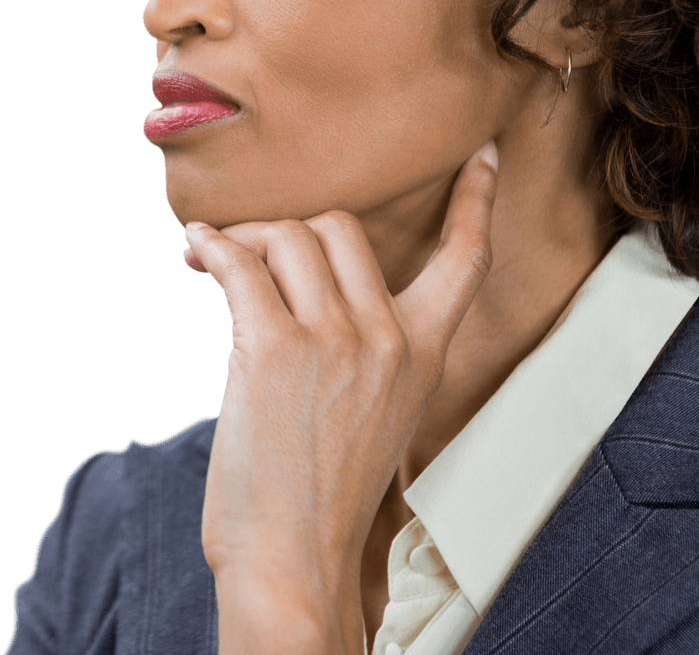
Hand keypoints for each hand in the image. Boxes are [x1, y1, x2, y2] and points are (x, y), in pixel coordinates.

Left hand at [181, 139, 498, 651]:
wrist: (293, 559)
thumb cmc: (325, 487)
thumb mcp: (378, 407)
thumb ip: (366, 339)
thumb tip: (301, 271)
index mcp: (424, 351)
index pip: (467, 260)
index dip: (478, 201)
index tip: (486, 154)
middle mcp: (388, 337)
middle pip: (341, 226)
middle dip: (290, 230)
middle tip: (253, 249)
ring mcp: (335, 341)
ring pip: (288, 237)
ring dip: (243, 240)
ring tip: (214, 259)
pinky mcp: (275, 350)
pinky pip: (238, 267)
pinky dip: (210, 250)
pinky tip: (196, 252)